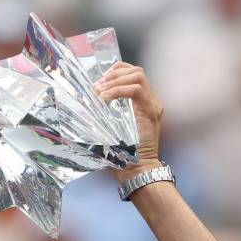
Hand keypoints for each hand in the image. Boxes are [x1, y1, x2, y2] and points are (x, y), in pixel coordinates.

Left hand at [94, 62, 162, 180]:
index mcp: (143, 103)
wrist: (137, 170)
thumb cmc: (123, 155)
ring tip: (101, 91)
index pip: (133, 74)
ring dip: (116, 81)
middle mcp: (151, 101)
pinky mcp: (151, 112)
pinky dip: (118, 91)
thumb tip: (88, 102)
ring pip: (138, 76)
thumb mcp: (112, 128)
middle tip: (98, 85)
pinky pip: (136, 90)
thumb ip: (107, 113)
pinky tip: (106, 98)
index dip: (116, 72)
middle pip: (137, 71)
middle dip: (115, 73)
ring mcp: (153, 106)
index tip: (100, 81)